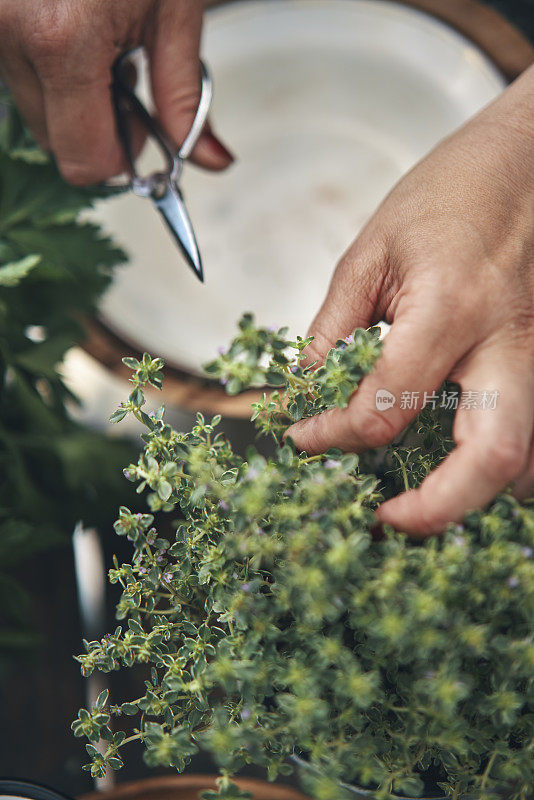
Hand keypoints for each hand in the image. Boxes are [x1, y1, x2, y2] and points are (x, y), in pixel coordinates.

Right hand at [0, 0, 232, 183]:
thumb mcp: (174, 8)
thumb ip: (188, 96)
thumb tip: (209, 160)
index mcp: (61, 39)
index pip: (83, 160)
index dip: (121, 161)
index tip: (143, 140)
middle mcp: (8, 33)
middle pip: (54, 141)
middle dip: (96, 127)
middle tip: (126, 80)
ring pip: (32, 107)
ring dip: (71, 96)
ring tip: (99, 39)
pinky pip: (16, 69)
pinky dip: (49, 65)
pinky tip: (72, 26)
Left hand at [288, 64, 533, 535]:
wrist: (530, 155)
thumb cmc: (451, 190)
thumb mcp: (371, 250)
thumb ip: (335, 327)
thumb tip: (308, 388)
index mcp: (450, 308)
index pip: (387, 407)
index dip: (334, 434)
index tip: (305, 437)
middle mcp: (508, 343)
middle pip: (493, 458)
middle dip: (437, 507)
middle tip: (388, 516)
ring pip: (526, 458)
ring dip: (477, 491)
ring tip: (424, 491)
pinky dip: (501, 463)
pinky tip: (460, 455)